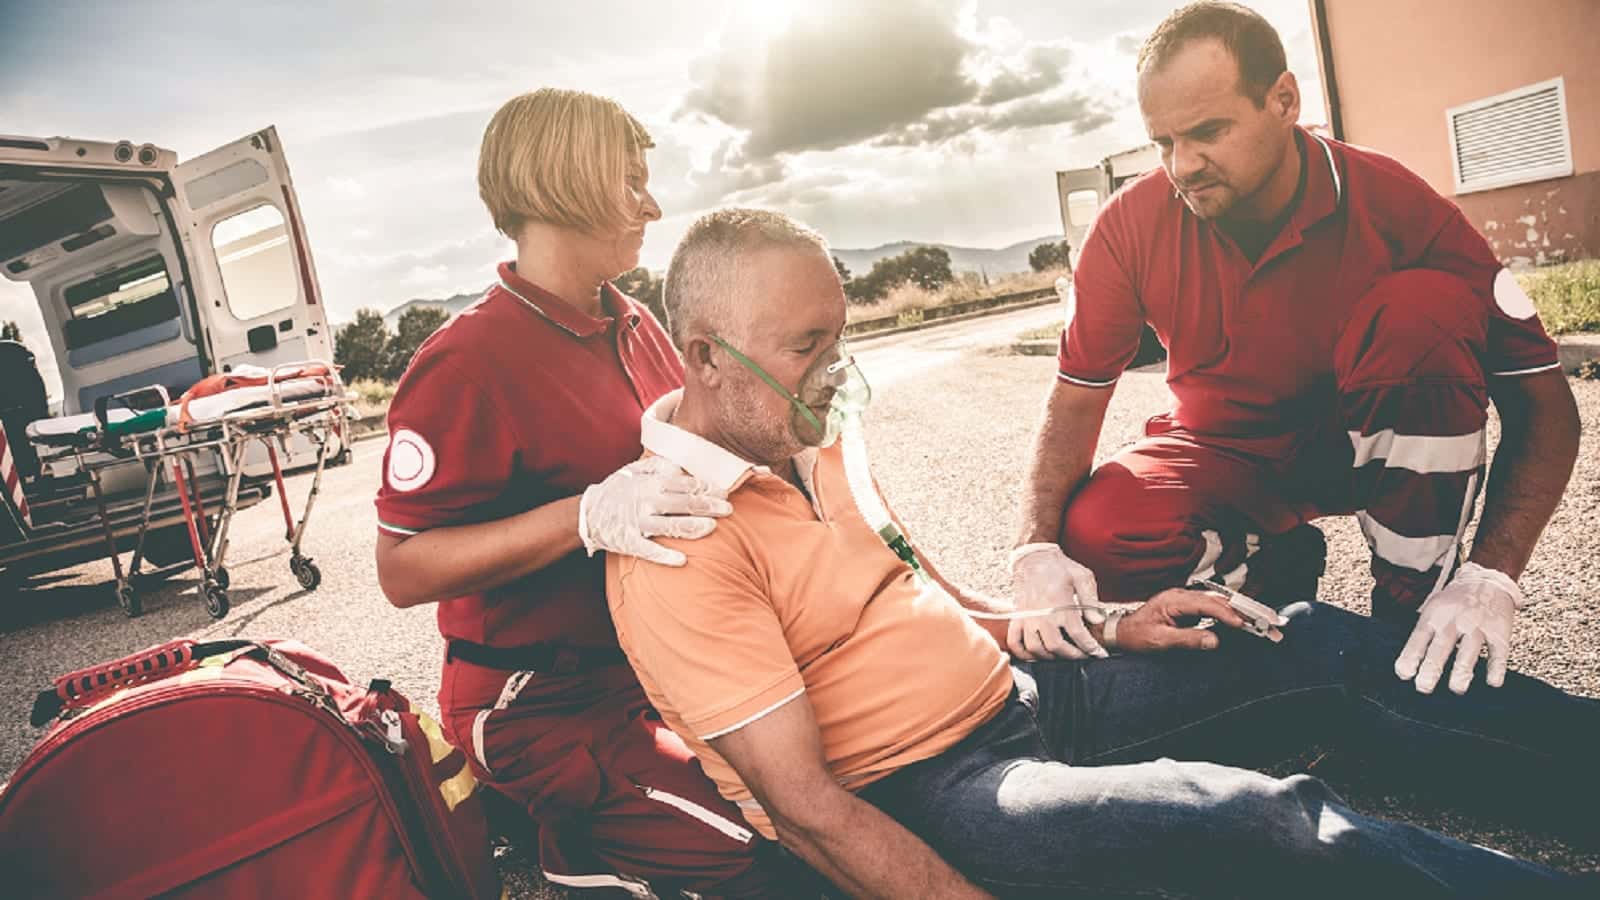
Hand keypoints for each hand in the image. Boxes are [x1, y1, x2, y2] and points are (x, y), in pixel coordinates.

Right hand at [578, 456, 732, 565]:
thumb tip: (681, 466)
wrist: (586, 513)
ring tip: (712, 528)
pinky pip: (649, 550)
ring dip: (692, 526)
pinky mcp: (629, 541)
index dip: (705, 488)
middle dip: (707, 506)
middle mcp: (646, 501)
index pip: (684, 485)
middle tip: (728, 510)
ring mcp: (637, 522)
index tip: (724, 492)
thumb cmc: (616, 491)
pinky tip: (682, 560)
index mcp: (650, 483)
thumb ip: (658, 466)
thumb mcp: (633, 470)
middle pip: (683, 503)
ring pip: (670, 525)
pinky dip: (665, 556)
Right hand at [1007, 543, 1107, 659]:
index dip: (1091, 648)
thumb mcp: (1082, 577)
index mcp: (1060, 604)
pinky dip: (1023, 653)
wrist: (1034, 558)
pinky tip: (1036, 655)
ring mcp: (1027, 617)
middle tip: (1083, 656)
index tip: (1099, 654)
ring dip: (1050, 657)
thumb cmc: (1060, 568)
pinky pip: (1015, 642)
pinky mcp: (1017, 618)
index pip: (1078, 635)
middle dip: (1072, 656)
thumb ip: (1091, 599)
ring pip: (1036, 648)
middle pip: (1056, 646)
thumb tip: (1098, 621)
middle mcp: (1041, 614)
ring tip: (1062, 655)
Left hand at [1110, 588, 1259, 653]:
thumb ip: (1188, 639)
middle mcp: (1180, 596)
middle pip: (1216, 600)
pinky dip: (1227, 614)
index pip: (1206, 604)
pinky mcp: (1187, 607)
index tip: (1242, 624)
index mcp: (1173, 600)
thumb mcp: (1160, 641)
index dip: (1226, 613)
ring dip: (1237, 611)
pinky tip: (1240, 621)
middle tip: (1262, 621)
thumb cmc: (1137, 636)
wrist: (1121, 633)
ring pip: (1216, 602)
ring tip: (1258, 621)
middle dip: (1240, 610)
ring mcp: (1184, 600)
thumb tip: (1214, 641)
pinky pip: (1211, 607)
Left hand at [1394, 562, 1520, 694]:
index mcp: (1434, 617)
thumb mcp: (1433, 610)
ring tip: (1456, 688)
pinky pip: (1498, 652)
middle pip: (1441, 647)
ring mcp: (1478, 626)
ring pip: (1469, 650)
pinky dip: (1496, 668)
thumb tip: (1409, 666)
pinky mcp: (1499, 632)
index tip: (1404, 674)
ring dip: (1462, 671)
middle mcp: (1454, 621)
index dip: (1410, 657)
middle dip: (1432, 668)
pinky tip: (1492, 682)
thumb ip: (1423, 635)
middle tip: (1424, 687)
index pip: (1419, 639)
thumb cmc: (1454, 602)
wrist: (1487, 580)